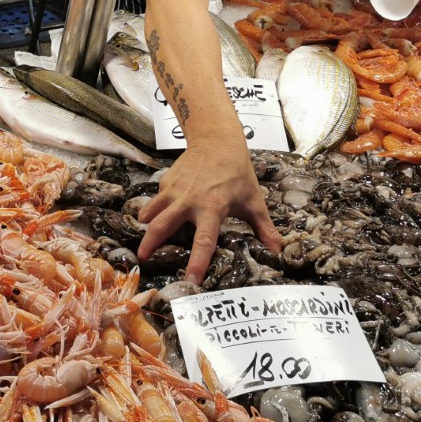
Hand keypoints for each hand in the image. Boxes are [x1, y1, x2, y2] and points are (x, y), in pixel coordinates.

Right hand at [137, 140, 280, 283]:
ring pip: (152, 213)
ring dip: (145, 229)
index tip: (191, 280)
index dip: (197, 262)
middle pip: (163, 226)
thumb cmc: (237, 173)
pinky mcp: (165, 182)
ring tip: (142, 244)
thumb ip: (265, 228)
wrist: (217, 141)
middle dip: (150, 244)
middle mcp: (189, 200)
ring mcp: (173, 190)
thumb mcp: (254, 201)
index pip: (204, 240)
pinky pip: (155, 201)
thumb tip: (278, 251)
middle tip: (142, 260)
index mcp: (212, 208)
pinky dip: (152, 212)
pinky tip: (157, 218)